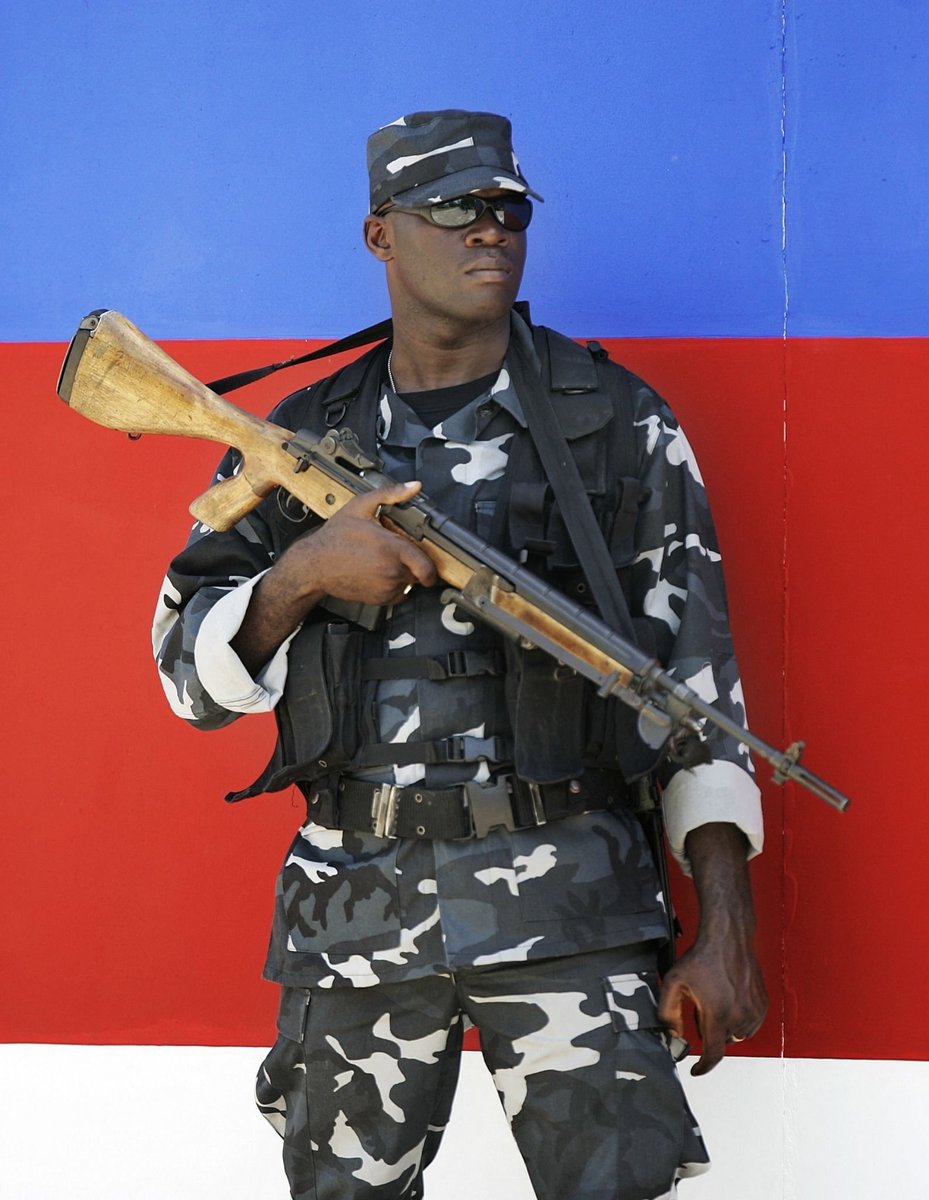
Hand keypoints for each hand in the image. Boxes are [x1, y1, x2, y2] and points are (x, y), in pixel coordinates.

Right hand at [230, 480, 435, 676]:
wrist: (314, 565)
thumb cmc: (335, 537)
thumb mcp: (360, 507)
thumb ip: (390, 494)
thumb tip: (414, 486)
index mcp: (392, 549)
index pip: (426, 567)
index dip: (431, 567)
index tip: (429, 566)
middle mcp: (392, 572)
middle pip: (418, 573)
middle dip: (412, 564)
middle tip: (396, 553)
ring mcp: (385, 588)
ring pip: (408, 584)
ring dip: (403, 575)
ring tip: (382, 561)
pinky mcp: (379, 600)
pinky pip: (397, 596)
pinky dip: (394, 587)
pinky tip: (379, 574)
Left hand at [658, 932, 766, 1075]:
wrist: (728, 937)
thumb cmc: (703, 957)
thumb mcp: (674, 983)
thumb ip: (668, 1012)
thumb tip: (673, 1034)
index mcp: (718, 1015)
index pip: (713, 1054)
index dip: (703, 1066)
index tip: (696, 1069)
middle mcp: (740, 1016)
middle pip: (722, 1041)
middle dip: (710, 1031)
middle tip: (702, 1007)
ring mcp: (755, 1011)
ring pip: (737, 1034)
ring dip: (725, 1026)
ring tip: (716, 999)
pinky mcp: (763, 1004)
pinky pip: (750, 1024)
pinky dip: (739, 1018)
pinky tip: (729, 998)